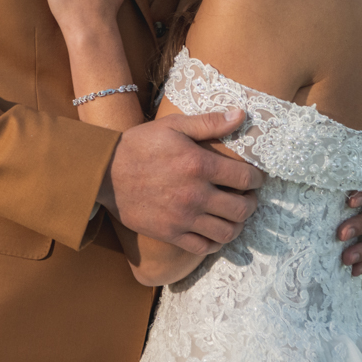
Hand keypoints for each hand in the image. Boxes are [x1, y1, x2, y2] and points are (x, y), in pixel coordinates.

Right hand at [99, 110, 264, 253]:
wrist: (104, 172)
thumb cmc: (139, 144)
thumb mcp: (173, 126)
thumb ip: (209, 122)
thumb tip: (241, 115)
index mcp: (199, 165)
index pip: (245, 178)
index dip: (257, 179)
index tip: (256, 178)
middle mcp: (195, 194)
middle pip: (242, 209)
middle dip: (252, 203)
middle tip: (249, 198)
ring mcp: (183, 217)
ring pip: (227, 232)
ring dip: (238, 225)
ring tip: (235, 216)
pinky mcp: (170, 233)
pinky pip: (204, 247)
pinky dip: (216, 242)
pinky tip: (215, 232)